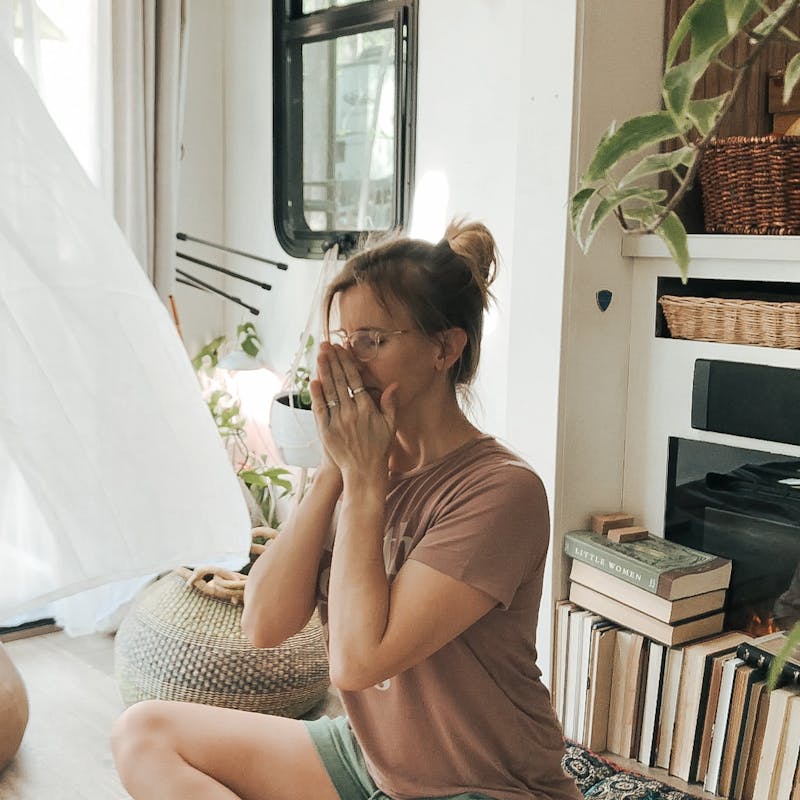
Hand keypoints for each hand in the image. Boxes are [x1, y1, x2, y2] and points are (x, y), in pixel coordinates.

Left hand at [310, 343, 397, 480]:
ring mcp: (337, 421)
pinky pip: (320, 409)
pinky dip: (316, 395)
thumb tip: (394, 384)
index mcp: (367, 409)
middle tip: (326, 345)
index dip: (347, 363)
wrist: (363, 472)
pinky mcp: (326, 431)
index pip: (354, 380)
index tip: (341, 349)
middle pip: (339, 381)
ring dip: (323, 372)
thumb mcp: (390, 426)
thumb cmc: (378, 449)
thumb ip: (390, 404)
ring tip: (320, 356)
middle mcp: (351, 413)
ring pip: (329, 391)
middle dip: (333, 361)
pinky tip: (313, 381)